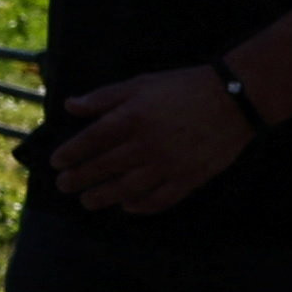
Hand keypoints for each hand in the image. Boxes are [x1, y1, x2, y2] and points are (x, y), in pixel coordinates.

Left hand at [43, 67, 257, 216]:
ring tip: (88, 201)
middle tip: (64, 186)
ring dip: (103, 197)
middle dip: (79, 179)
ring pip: (127, 189)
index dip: (69, 153)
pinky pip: (160, 199)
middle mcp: (145, 145)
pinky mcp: (190, 177)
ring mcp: (168, 164)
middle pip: (103, 167)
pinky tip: (127, 207)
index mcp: (131, 119)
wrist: (236, 98)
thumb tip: (71, 105)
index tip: (56, 162)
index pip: (90, 141)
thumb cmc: (184, 87)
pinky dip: (141, 206)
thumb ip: (104, 97)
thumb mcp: (141, 84)